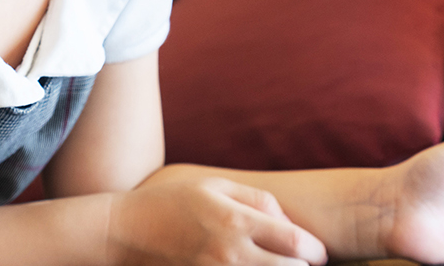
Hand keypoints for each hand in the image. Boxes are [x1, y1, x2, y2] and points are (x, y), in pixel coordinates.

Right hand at [107, 175, 327, 265]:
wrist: (125, 233)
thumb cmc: (173, 203)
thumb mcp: (216, 186)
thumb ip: (259, 199)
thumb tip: (291, 225)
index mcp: (235, 220)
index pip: (294, 243)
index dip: (315, 251)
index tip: (317, 253)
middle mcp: (229, 253)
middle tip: (300, 265)